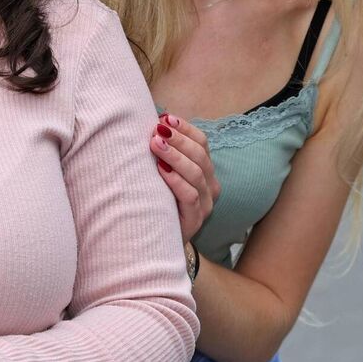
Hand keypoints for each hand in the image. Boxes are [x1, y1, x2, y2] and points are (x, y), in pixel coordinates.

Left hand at [151, 113, 220, 240]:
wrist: (156, 243)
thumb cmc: (157, 203)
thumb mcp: (162, 175)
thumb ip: (162, 153)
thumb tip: (152, 122)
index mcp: (205, 171)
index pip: (202, 143)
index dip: (186, 129)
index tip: (166, 117)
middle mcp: (210, 187)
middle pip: (200, 156)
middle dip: (178, 140)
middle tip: (157, 129)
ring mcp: (205, 205)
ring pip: (196, 173)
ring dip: (175, 156)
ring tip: (156, 144)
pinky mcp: (195, 221)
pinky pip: (190, 196)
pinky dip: (176, 181)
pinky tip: (162, 170)